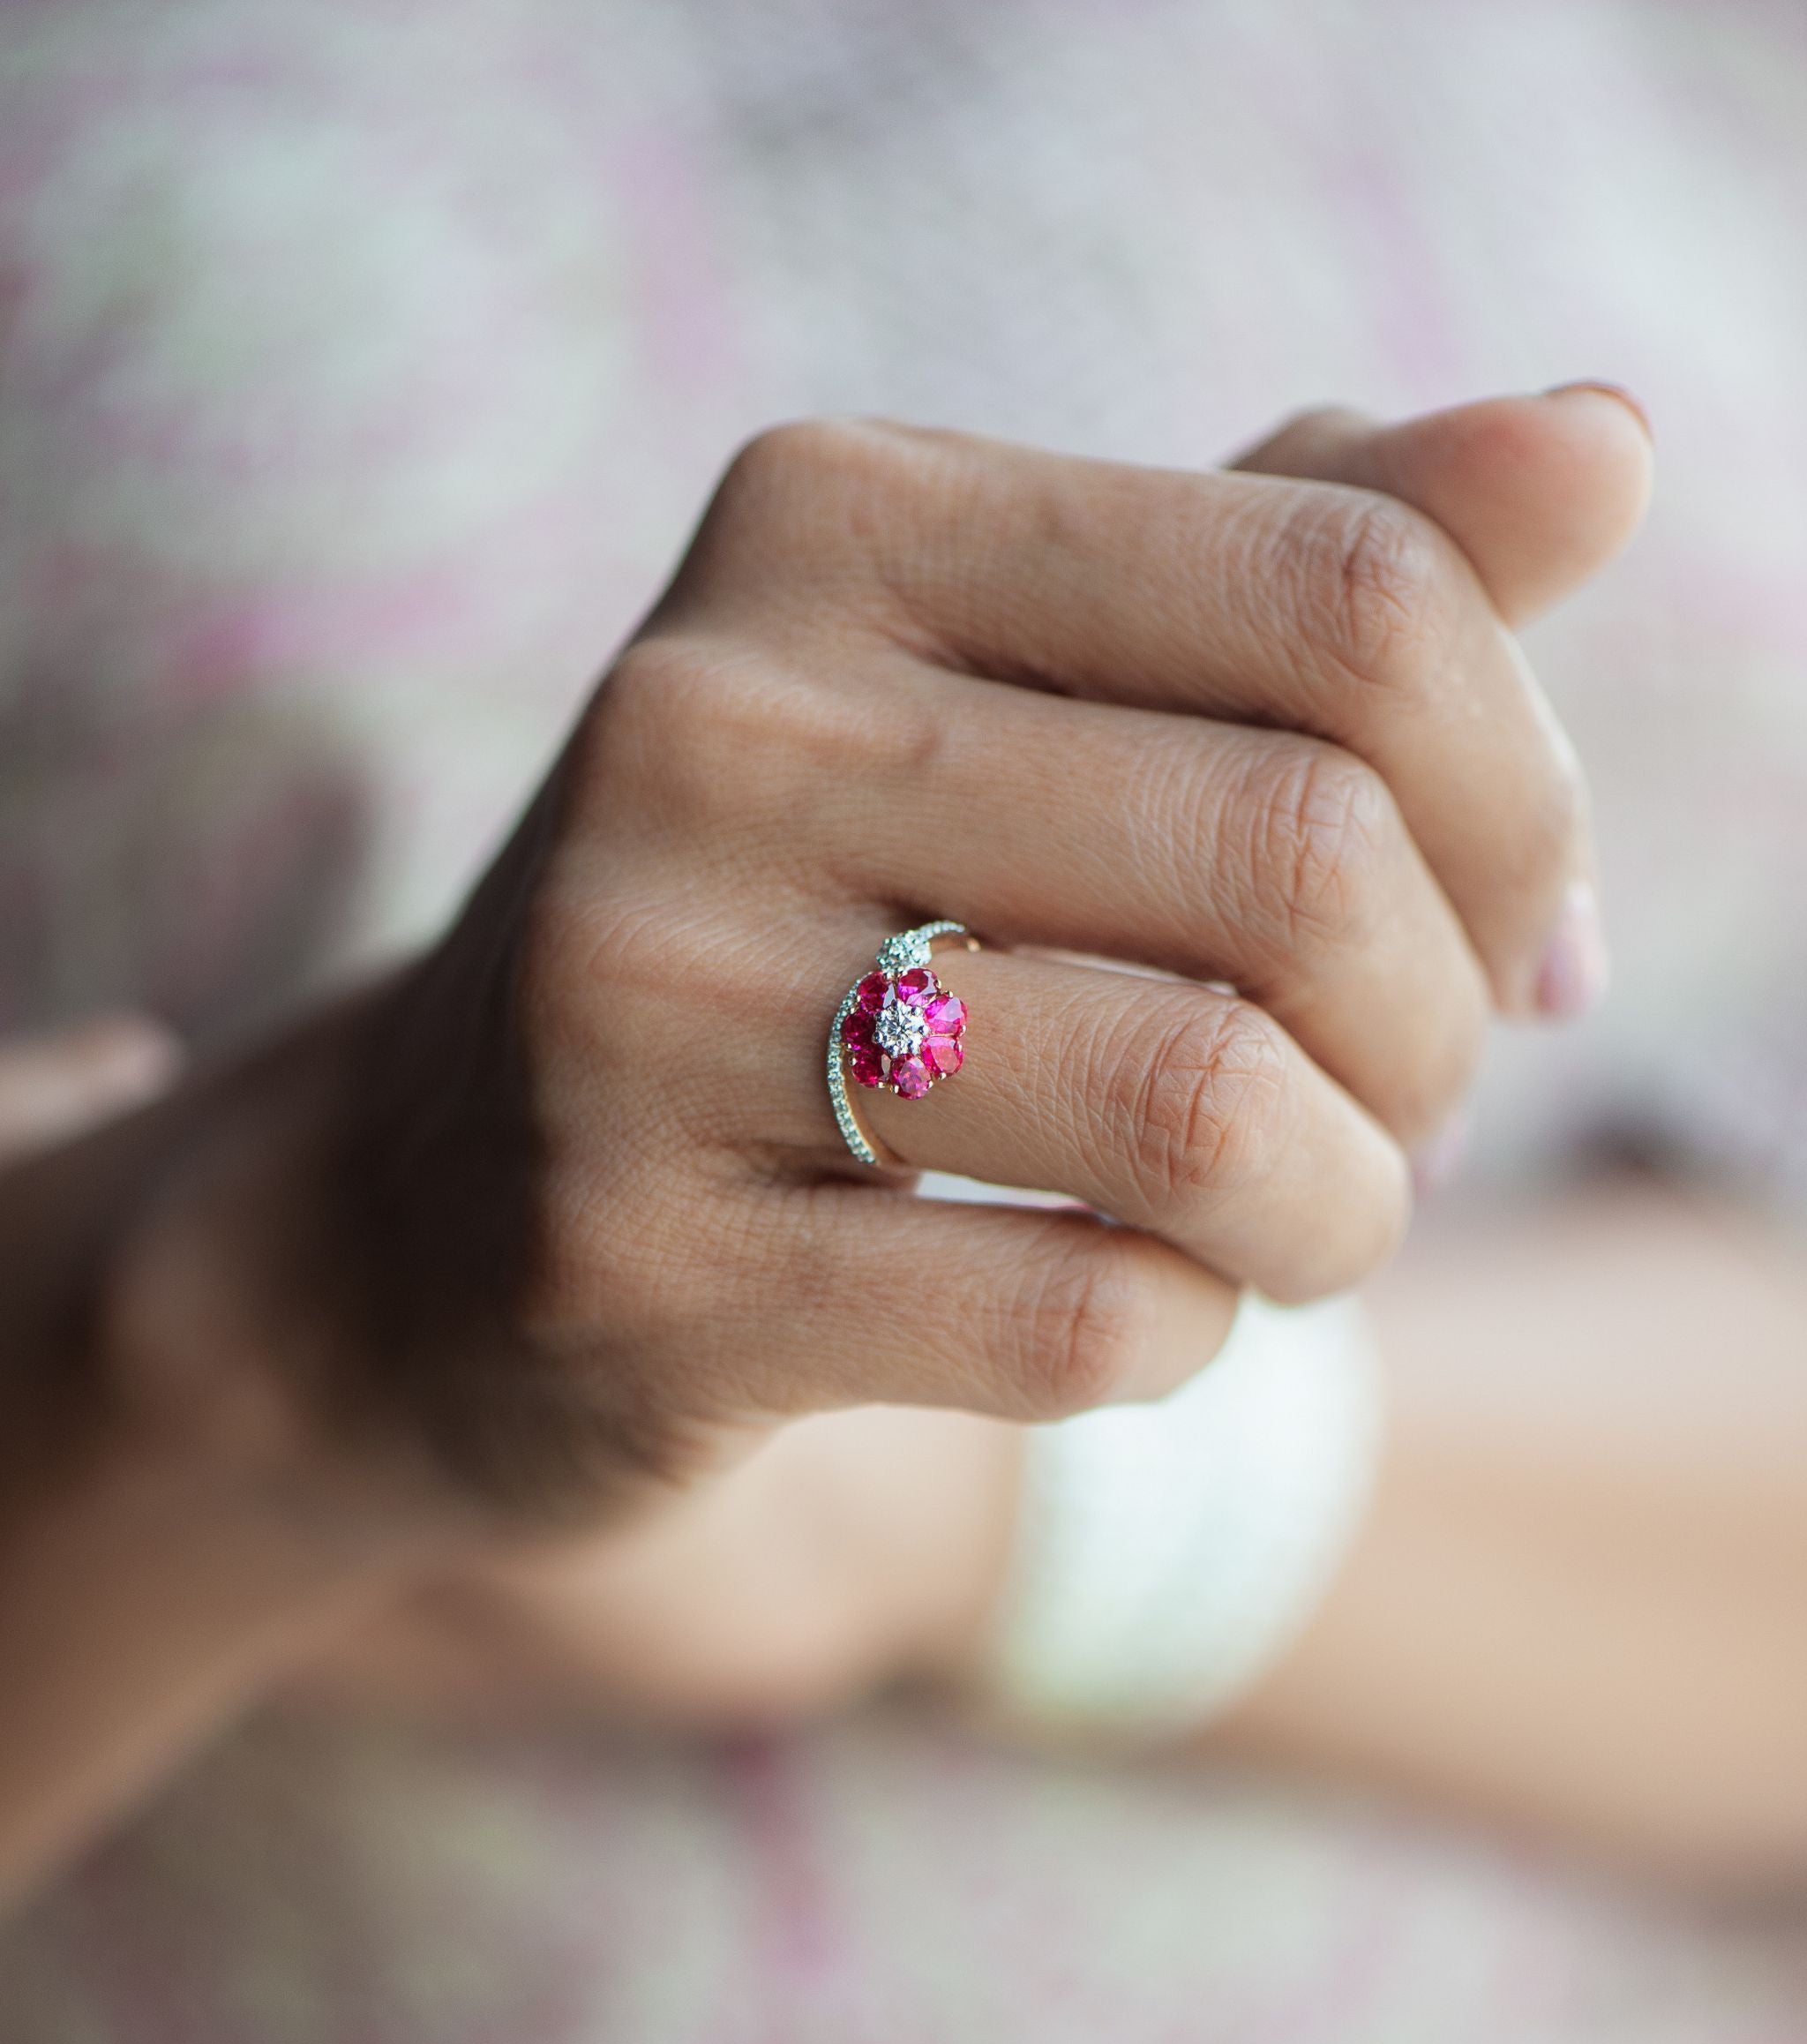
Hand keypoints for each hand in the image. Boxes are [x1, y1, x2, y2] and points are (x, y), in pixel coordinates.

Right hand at [156, 388, 1651, 1530]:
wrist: (435, 1207)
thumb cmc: (806, 920)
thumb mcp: (1023, 685)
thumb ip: (1304, 560)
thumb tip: (1603, 452)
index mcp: (831, 520)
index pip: (1355, 594)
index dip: (1524, 790)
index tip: (1511, 918)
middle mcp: (710, 726)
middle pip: (1309, 859)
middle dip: (1445, 1026)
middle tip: (1412, 1095)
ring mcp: (638, 1006)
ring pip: (1213, 1111)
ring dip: (1349, 1205)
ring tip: (1310, 1215)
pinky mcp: (632, 1270)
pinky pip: (1081, 1319)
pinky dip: (1195, 1330)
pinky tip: (1152, 1303)